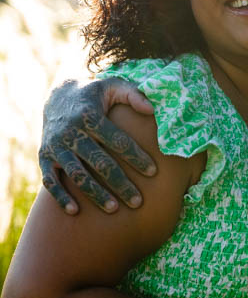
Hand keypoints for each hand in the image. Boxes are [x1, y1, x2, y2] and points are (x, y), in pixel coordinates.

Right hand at [39, 78, 155, 214]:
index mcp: (90, 115)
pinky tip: (76, 211)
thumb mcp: (113, 86)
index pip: (117, 140)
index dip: (135, 156)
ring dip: (94, 193)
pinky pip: (50, 181)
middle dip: (119, 183)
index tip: (154, 172)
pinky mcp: (44, 157)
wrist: (58, 96)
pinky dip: (61, 197)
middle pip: (98, 162)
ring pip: (76, 175)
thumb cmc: (95, 95)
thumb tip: (153, 109)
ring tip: (114, 209)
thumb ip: (134, 95)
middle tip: (138, 201)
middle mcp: (71, 132)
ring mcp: (56, 146)